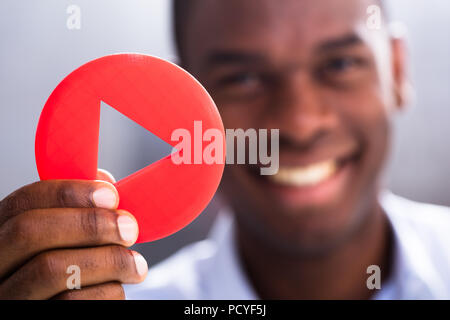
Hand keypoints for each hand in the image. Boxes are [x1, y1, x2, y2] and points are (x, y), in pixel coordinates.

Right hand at [0, 170, 147, 298]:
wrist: (67, 306)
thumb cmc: (73, 271)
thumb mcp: (68, 239)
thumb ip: (80, 209)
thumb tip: (105, 182)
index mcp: (2, 236)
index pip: (22, 203)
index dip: (68, 193)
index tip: (110, 195)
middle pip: (30, 233)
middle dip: (89, 224)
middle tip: (129, 228)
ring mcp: (9, 298)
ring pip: (51, 270)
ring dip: (108, 261)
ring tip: (136, 265)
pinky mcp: (31, 319)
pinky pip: (72, 302)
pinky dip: (107, 291)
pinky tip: (119, 287)